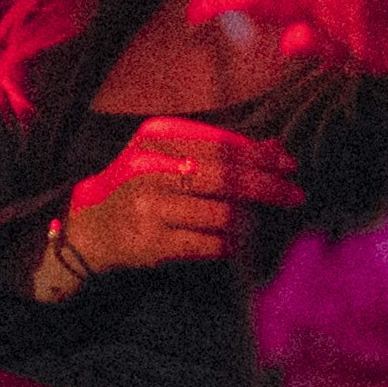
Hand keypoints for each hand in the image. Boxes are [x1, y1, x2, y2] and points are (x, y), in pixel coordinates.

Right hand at [52, 118, 303, 279]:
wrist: (93, 230)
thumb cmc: (139, 189)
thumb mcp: (168, 159)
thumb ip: (216, 152)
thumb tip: (275, 150)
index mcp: (155, 142)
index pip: (220, 147)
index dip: (259, 156)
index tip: (287, 165)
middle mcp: (150, 170)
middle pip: (225, 177)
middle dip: (267, 186)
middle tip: (294, 194)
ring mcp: (150, 208)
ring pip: (221, 214)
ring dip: (251, 219)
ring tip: (262, 220)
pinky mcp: (153, 243)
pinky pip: (210, 244)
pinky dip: (231, 244)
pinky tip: (238, 242)